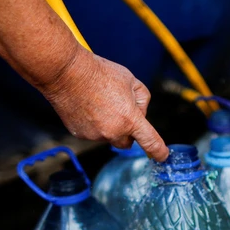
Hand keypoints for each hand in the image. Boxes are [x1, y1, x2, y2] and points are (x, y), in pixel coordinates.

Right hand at [44, 50, 167, 160]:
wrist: (67, 73)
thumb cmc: (100, 73)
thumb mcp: (131, 80)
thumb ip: (142, 100)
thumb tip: (139, 113)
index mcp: (130, 119)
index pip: (150, 141)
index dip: (158, 151)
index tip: (162, 156)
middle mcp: (113, 132)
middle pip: (127, 142)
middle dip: (128, 132)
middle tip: (121, 111)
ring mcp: (95, 135)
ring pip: (108, 137)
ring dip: (109, 126)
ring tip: (100, 102)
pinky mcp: (80, 135)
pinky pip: (92, 134)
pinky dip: (93, 124)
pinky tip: (88, 106)